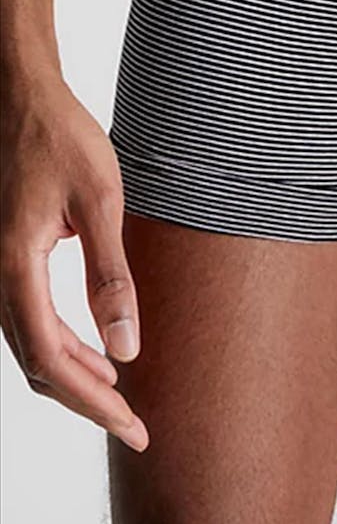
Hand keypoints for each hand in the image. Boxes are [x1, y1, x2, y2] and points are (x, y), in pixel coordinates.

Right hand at [0, 72, 147, 450]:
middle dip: (88, 401)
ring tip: (121, 394)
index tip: (135, 427)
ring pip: (31, 346)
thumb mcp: (101, 201)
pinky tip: (96, 348)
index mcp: (15, 268)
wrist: (21, 96)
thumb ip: (112, 275)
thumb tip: (127, 346)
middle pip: (39, 365)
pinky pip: (28, 321)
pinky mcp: (6, 259)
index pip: (55, 360)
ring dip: (74, 376)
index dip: (96, 402)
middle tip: (136, 426)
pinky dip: (61, 346)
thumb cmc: (61, 137)